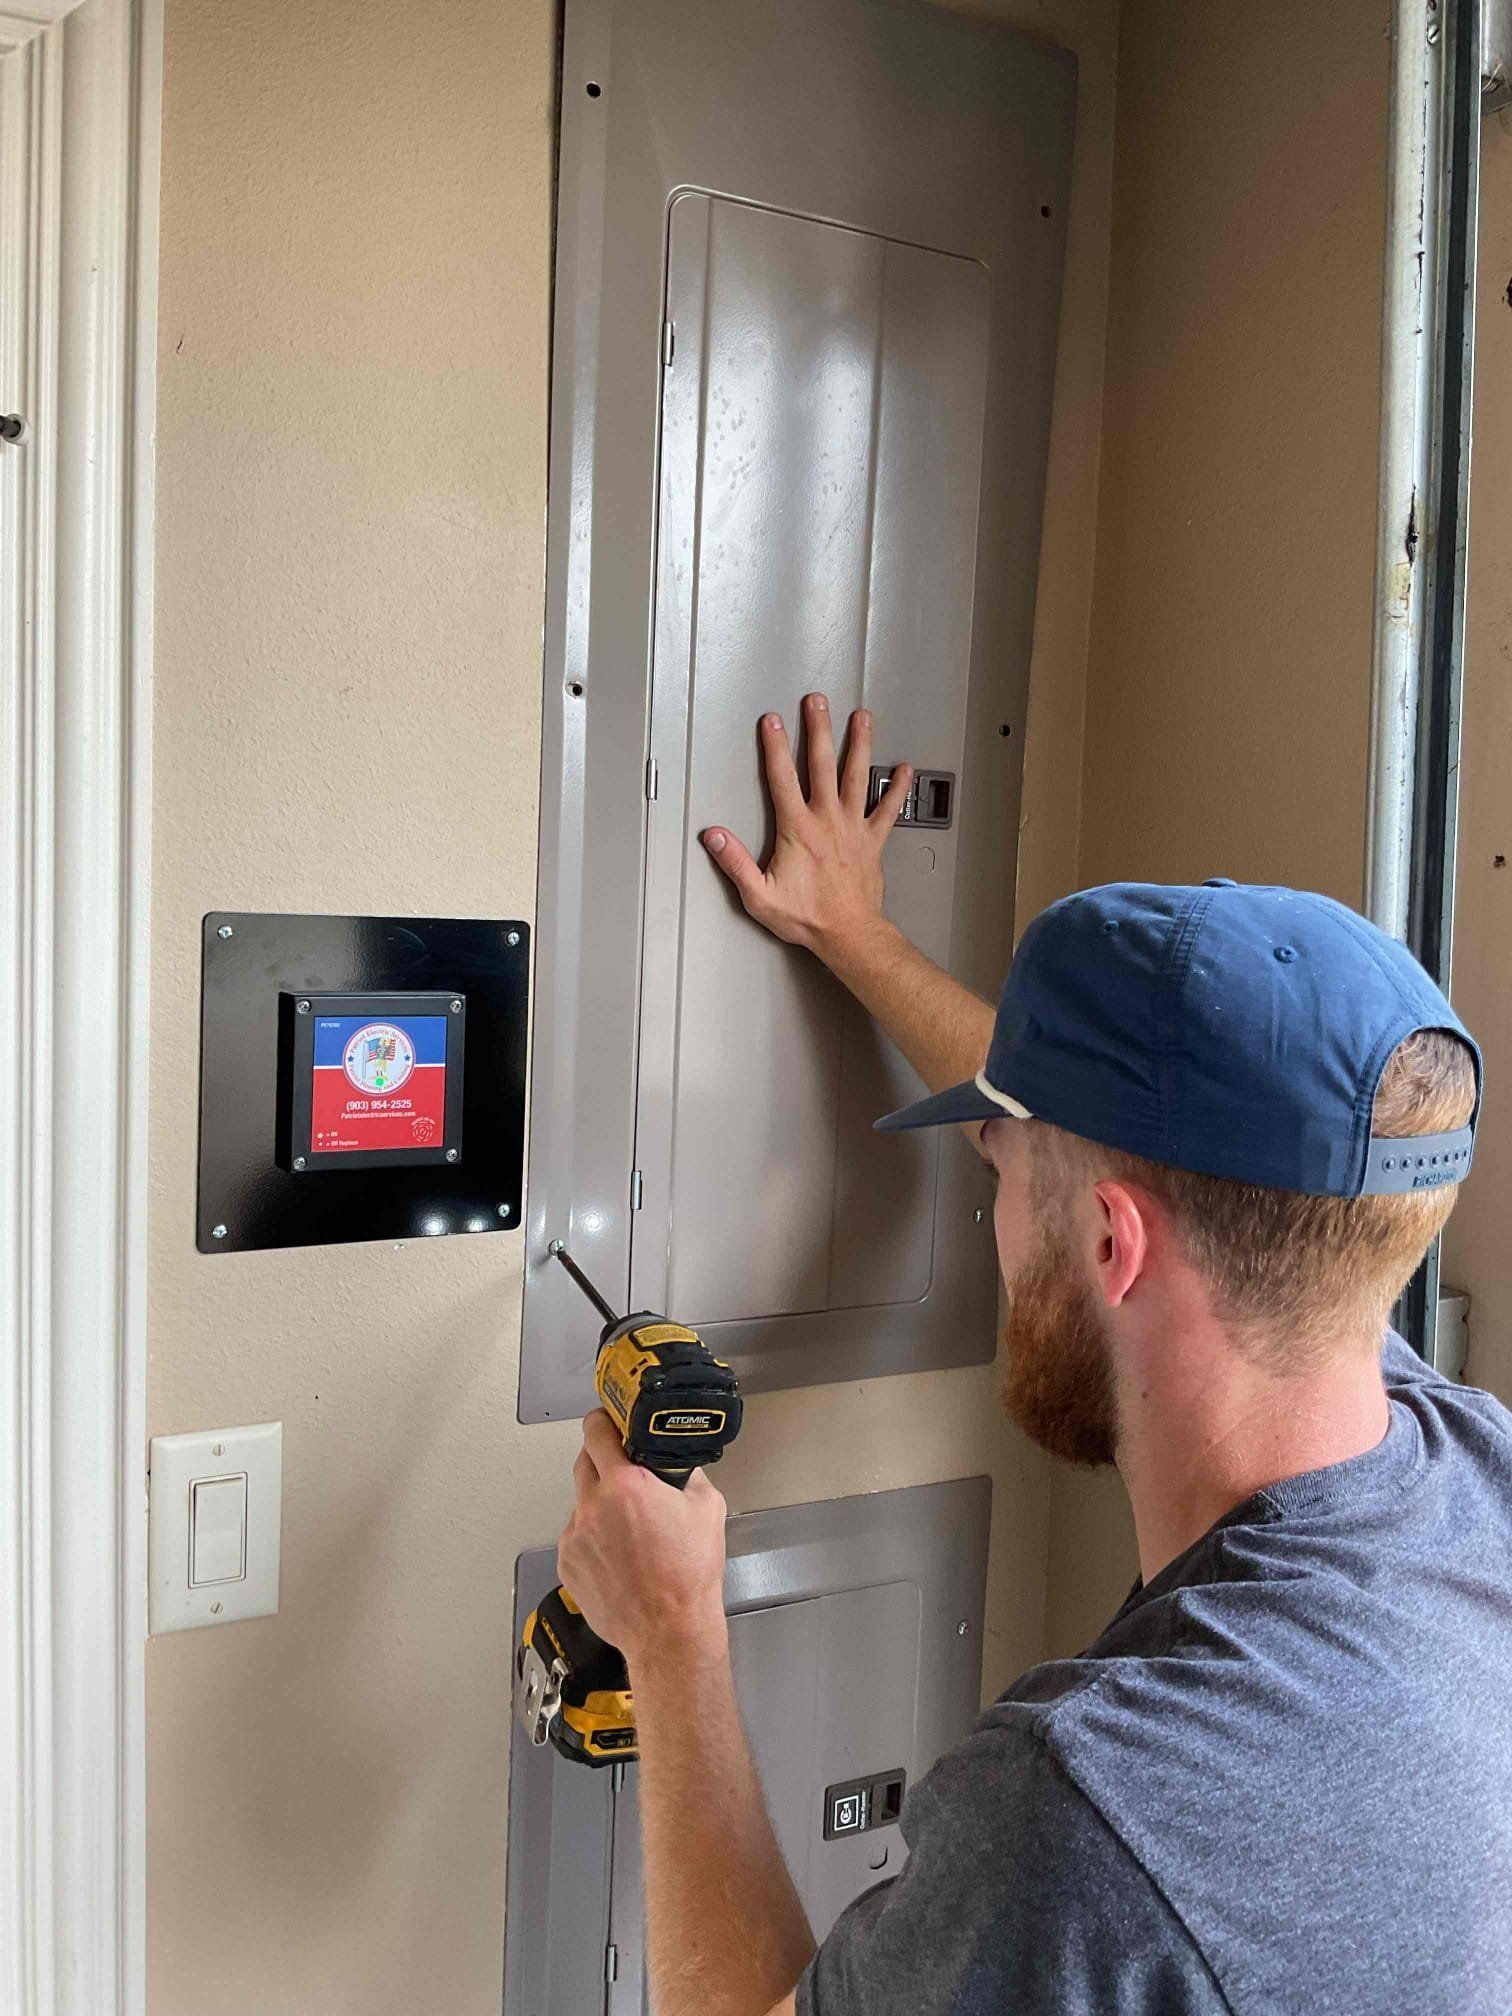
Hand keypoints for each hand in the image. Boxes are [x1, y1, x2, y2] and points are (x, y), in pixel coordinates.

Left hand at [557, 1411, 729, 1670]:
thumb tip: (678, 1463)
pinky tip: (618, 1554)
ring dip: (599, 1504)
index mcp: (626, 1485)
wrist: (668, 1631)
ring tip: (628, 1529)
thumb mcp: (707, 1508)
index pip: (596, 1432)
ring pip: (581, 1502)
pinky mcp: (568, 1563)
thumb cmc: (687, 1577)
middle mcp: (593, 1506)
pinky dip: (593, 1537)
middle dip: (603, 1461)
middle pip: (584, 1461)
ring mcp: (576, 1536)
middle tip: (625, 1473)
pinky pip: (576, 1535)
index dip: (603, 1421)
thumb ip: (688, 1475)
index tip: (608, 1420)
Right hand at [701, 693, 912, 963]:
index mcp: (798, 830)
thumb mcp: (759, 895)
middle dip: (818, 730)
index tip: (772, 722)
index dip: (775, 747)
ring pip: (857, 776)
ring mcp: (853, 827)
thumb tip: (713, 836)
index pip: (782, 778)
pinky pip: (888, 809)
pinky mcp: (873, 840)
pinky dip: (897, 789)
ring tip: (862, 717)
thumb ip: (735, 862)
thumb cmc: (808, 917)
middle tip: (817, 702)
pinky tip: (904, 769)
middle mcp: (827, 821)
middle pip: (822, 765)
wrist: (848, 934)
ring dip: (859, 744)